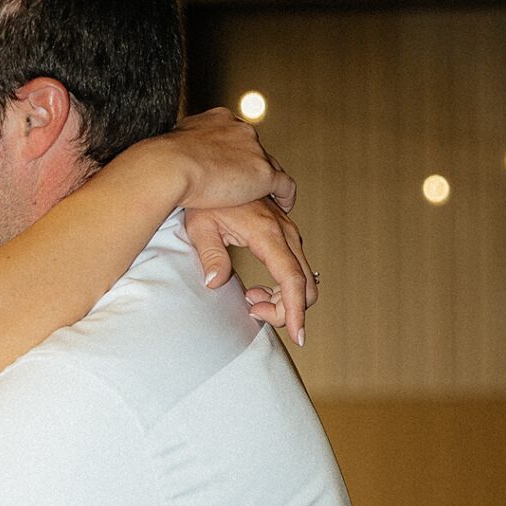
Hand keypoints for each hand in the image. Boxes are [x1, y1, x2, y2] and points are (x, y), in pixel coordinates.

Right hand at [176, 106, 295, 214]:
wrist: (170, 166)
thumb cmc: (165, 159)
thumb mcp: (175, 141)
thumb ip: (186, 144)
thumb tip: (182, 153)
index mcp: (221, 119)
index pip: (237, 136)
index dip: (236, 153)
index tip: (231, 167)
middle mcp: (241, 130)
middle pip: (255, 150)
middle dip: (251, 166)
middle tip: (246, 185)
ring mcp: (254, 151)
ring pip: (270, 166)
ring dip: (267, 182)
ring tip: (267, 198)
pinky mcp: (263, 173)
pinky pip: (284, 185)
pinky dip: (285, 196)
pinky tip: (284, 205)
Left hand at [185, 196, 316, 345]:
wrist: (208, 169)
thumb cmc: (202, 198)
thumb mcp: (200, 227)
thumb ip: (212, 257)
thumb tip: (216, 284)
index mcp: (267, 232)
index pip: (292, 279)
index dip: (295, 310)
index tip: (298, 336)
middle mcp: (284, 231)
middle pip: (305, 283)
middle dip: (286, 309)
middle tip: (254, 311)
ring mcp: (287, 230)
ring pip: (303, 277)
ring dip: (282, 298)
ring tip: (251, 299)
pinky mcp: (284, 232)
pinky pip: (295, 266)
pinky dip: (282, 286)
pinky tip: (256, 290)